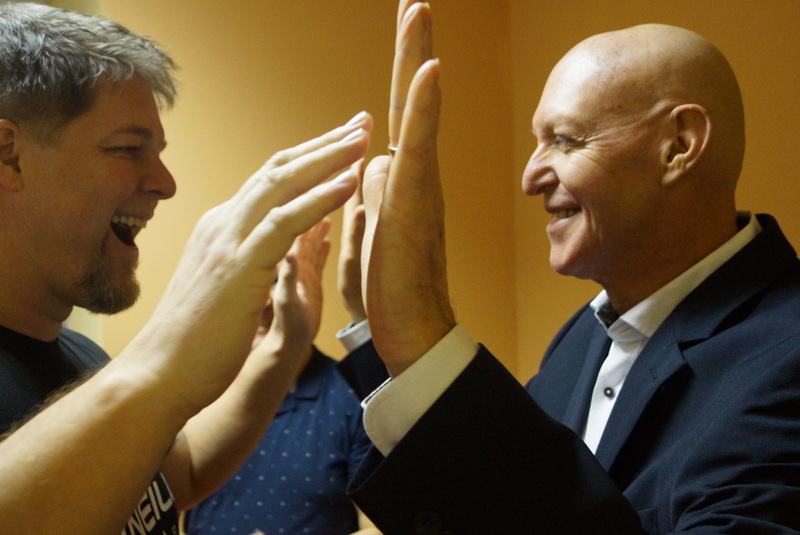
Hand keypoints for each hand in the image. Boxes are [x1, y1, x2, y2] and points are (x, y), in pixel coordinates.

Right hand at [122, 113, 370, 415]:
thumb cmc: (197, 338)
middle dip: (324, 143)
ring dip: (328, 158)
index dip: (309, 157)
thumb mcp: (225, 286)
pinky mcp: (240, 265)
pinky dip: (318, 198)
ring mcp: (230, 240)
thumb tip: (273, 250)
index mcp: (223, 226)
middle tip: (361, 122)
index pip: (271, 179)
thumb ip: (247, 259)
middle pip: (280, 169)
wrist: (162, 372)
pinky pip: (285, 222)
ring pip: (284, 184)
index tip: (342, 141)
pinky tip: (348, 181)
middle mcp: (225, 223)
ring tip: (363, 138)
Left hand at [361, 2, 454, 376]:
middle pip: (410, 101)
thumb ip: (371, 194)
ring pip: (417, 112)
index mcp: (397, 181)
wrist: (410, 332)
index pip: (394, 116)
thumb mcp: (370, 230)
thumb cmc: (389, 287)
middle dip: (412, 50)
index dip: (399, 74)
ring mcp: (418, 186)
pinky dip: (423, 108)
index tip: (404, 32)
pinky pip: (418, 148)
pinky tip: (429, 70)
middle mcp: (414, 176)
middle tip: (416, 3)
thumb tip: (369, 165)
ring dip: (417, 59)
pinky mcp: (414, 204)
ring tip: (418, 11)